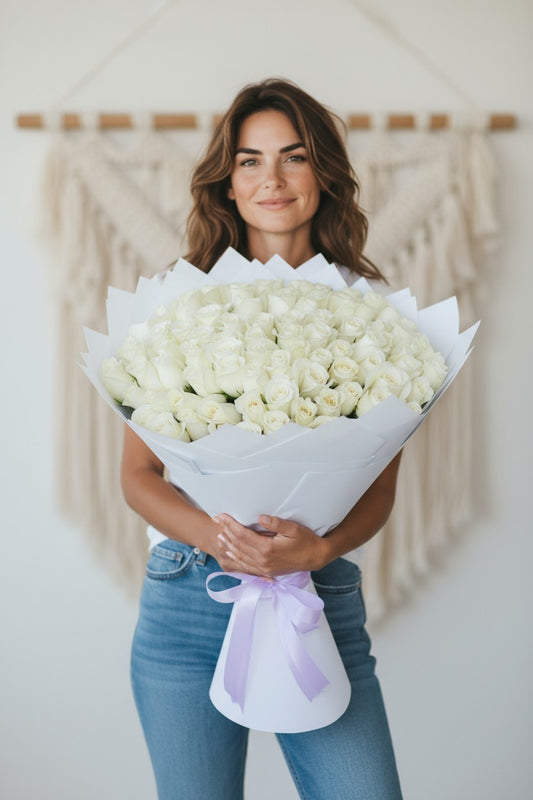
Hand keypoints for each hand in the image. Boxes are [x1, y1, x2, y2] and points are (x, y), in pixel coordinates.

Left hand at [213, 514, 328, 576]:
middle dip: (226, 532)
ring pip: (240, 557)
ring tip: (219, 535)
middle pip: (238, 545)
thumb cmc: (306, 540)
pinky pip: (246, 566)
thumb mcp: (293, 528)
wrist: (316, 557)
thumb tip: (260, 517)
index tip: (221, 515)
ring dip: (228, 545)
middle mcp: (262, 560)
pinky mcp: (266, 572)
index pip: (242, 535)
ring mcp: (264, 568)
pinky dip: (236, 559)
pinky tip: (230, 553)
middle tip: (216, 521)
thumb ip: (275, 523)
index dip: (230, 524)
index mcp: (267, 549)